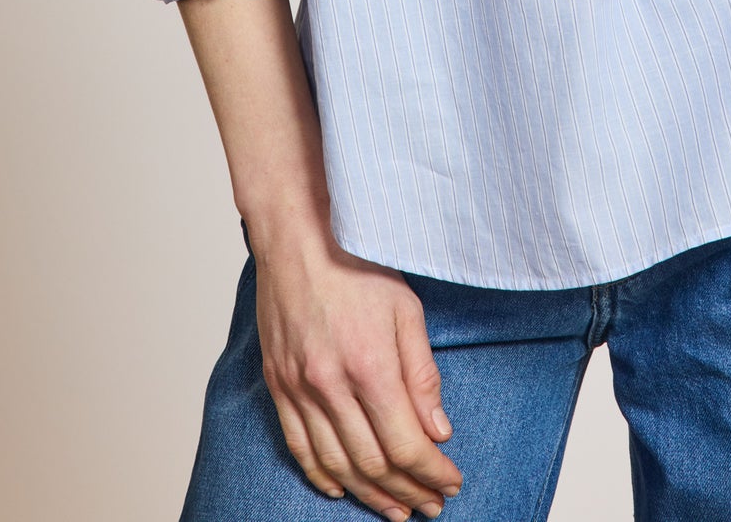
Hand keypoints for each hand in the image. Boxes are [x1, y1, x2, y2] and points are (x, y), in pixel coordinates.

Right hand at [248, 220, 462, 519]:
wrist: (298, 236)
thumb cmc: (356, 262)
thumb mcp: (407, 308)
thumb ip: (422, 374)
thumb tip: (437, 432)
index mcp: (369, 366)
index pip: (406, 444)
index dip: (433, 472)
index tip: (452, 482)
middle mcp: (330, 385)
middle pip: (373, 463)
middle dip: (408, 491)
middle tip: (432, 503)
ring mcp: (299, 388)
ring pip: (335, 464)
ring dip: (369, 494)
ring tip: (397, 508)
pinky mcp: (278, 384)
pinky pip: (298, 446)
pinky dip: (322, 476)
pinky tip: (342, 489)